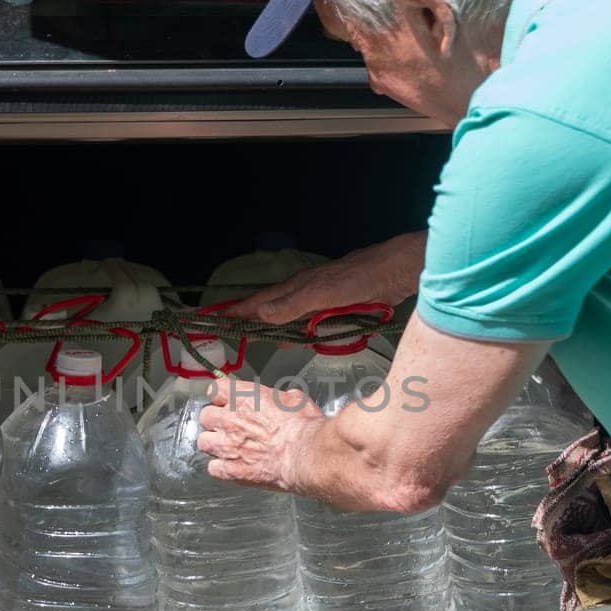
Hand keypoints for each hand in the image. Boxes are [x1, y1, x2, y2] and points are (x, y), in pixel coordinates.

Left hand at [197, 380, 325, 492]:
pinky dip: (220, 467)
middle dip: (215, 420)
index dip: (221, 396)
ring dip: (213, 444)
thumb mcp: (295, 399)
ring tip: (227, 448)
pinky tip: (232, 467)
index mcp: (242, 398)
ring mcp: (225, 446)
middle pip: (205, 416)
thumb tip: (281, 400)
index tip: (226, 400)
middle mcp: (228, 420)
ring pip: (203, 442)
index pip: (215, 389)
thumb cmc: (303, 427)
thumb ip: (279, 398)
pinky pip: (213, 468)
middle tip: (229, 426)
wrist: (304, 456)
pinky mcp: (229, 470)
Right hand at [224, 230, 427, 323]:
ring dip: (271, 327)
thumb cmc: (360, 278)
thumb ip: (292, 306)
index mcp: (296, 288)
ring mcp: (321, 301)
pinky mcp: (338, 308)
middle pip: (270, 310)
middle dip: (249, 320)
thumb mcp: (322, 293)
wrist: (397, 271)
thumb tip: (260, 314)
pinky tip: (294, 339)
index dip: (237, 311)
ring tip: (254, 337)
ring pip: (289, 317)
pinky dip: (296, 331)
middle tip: (229, 331)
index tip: (214, 319)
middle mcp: (304, 293)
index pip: (259, 302)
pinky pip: (309, 323)